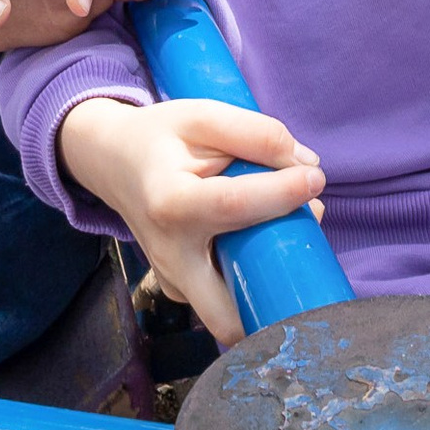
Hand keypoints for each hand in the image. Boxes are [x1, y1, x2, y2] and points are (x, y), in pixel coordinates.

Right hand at [56, 97, 322, 345]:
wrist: (114, 161)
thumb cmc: (161, 138)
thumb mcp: (203, 116)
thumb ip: (256, 133)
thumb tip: (306, 165)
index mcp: (171, 203)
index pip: (235, 207)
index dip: (283, 193)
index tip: (315, 177)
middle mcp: (170, 256)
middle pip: (230, 311)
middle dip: (276, 286)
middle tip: (299, 237)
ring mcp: (172, 281)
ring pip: (232, 312)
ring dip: (267, 282)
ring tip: (279, 231)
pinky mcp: (179, 291)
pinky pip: (226, 299)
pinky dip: (251, 277)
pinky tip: (258, 240)